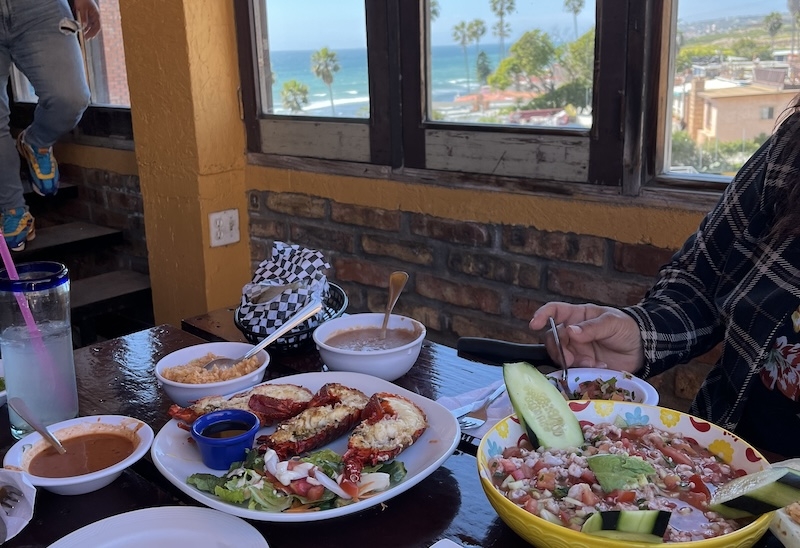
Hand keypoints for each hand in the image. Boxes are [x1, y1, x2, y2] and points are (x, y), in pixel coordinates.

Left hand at [74, 0, 100, 39]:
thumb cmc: (83, 0)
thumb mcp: (82, 8)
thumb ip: (83, 17)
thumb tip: (84, 26)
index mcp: (96, 15)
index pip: (97, 27)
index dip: (94, 33)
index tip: (89, 37)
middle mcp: (95, 17)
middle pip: (95, 28)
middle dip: (91, 34)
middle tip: (86, 39)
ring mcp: (92, 16)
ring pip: (91, 26)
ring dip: (88, 31)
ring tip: (84, 35)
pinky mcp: (88, 15)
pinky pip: (88, 23)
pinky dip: (86, 27)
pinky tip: (82, 29)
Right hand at [530, 302, 644, 373]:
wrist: (642, 349)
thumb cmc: (626, 328)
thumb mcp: (612, 323)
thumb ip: (591, 327)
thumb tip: (570, 331)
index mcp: (577, 316)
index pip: (554, 311)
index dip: (542, 315)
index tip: (533, 324)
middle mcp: (572, 333)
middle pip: (552, 338)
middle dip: (558, 349)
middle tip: (570, 359)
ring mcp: (576, 350)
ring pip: (560, 356)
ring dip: (571, 362)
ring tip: (591, 364)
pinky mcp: (582, 365)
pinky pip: (573, 369)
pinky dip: (582, 371)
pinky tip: (598, 368)